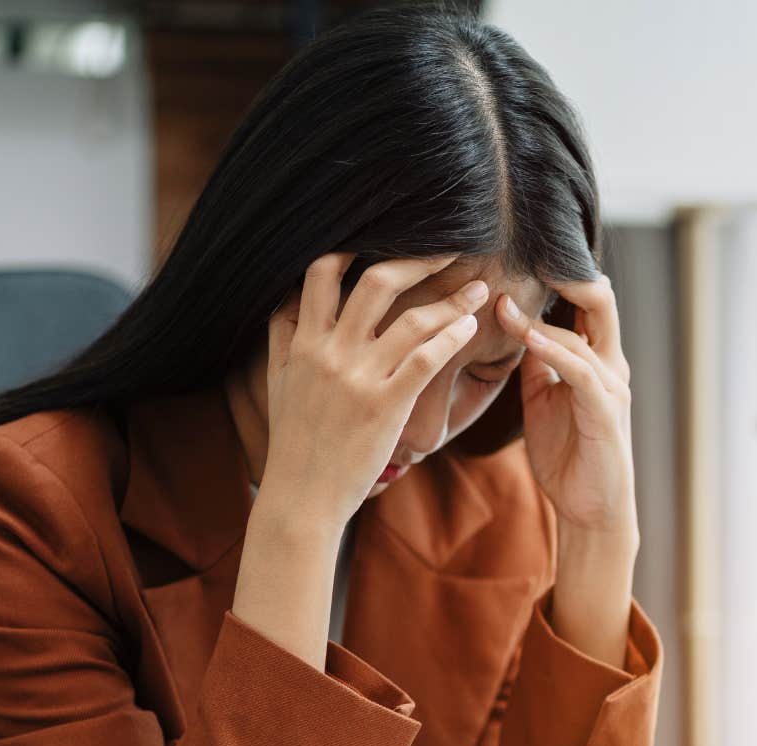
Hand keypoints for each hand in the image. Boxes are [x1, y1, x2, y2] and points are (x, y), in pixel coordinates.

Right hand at [262, 252, 489, 532]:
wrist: (302, 498)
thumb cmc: (295, 442)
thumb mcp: (279, 383)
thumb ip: (283, 338)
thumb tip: (285, 300)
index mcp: (304, 342)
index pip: (322, 272)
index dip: (354, 246)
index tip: (387, 236)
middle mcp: (330, 352)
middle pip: (375, 282)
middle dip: (418, 259)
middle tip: (449, 249)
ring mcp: (358, 379)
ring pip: (411, 319)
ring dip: (452, 300)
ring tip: (477, 291)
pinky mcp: (385, 407)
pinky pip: (426, 359)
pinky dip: (452, 336)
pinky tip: (469, 328)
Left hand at [494, 277, 636, 540]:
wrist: (591, 509)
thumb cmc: (568, 455)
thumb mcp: (544, 398)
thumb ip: (536, 362)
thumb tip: (514, 326)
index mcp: (596, 358)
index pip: (584, 299)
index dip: (555, 274)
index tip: (513, 254)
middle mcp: (610, 364)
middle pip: (598, 298)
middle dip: (564, 272)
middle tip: (522, 252)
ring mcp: (611, 386)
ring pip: (586, 331)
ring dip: (541, 314)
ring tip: (504, 296)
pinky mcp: (605, 412)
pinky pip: (580, 371)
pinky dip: (554, 350)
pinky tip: (526, 335)